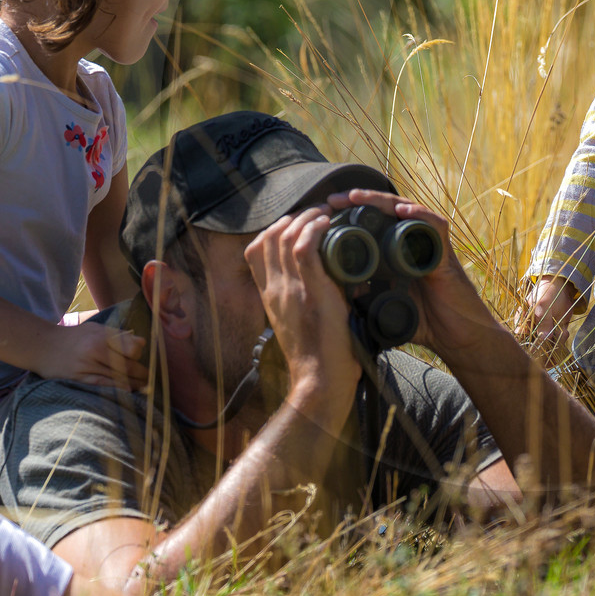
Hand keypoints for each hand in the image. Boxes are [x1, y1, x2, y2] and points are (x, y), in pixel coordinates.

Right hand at [36, 321, 146, 387]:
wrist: (43, 346)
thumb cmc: (74, 337)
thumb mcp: (96, 329)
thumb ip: (119, 336)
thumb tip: (142, 342)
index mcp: (101, 336)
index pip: (131, 348)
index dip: (139, 356)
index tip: (143, 359)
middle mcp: (95, 351)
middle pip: (126, 366)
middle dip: (141, 374)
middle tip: (149, 379)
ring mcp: (86, 367)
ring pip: (117, 378)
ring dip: (133, 384)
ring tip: (144, 388)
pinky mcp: (79, 380)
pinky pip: (102, 386)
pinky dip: (117, 389)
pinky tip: (127, 391)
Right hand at [244, 206, 358, 400]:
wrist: (319, 382)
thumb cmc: (319, 360)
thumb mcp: (303, 325)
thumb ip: (308, 302)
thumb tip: (339, 282)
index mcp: (269, 297)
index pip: (255, 251)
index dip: (275, 229)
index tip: (299, 224)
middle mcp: (273, 290)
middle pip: (268, 237)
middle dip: (293, 217)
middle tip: (317, 213)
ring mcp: (288, 290)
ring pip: (284, 236)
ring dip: (307, 218)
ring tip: (325, 213)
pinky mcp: (309, 291)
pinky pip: (303, 248)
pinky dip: (314, 229)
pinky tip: (327, 224)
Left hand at [327, 189, 502, 358]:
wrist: (457, 337)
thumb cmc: (426, 323)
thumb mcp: (387, 308)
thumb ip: (369, 300)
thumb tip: (340, 296)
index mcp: (398, 252)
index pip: (374, 223)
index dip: (351, 215)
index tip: (326, 213)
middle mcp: (414, 243)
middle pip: (387, 211)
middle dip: (360, 201)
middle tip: (334, 199)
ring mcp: (430, 246)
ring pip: (407, 211)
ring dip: (382, 201)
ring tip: (357, 196)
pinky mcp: (445, 254)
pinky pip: (436, 227)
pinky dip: (421, 216)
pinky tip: (404, 210)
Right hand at [526, 277, 576, 358]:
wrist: (562, 287)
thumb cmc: (547, 292)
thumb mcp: (543, 304)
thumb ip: (543, 320)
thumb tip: (544, 338)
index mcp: (522, 321)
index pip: (520, 338)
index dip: (527, 344)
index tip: (538, 345)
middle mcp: (531, 329)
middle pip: (534, 345)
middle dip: (544, 346)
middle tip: (554, 338)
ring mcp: (543, 332)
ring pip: (546, 346)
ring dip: (555, 343)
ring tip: (562, 332)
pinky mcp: (555, 332)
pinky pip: (557, 342)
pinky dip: (562, 340)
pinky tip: (565, 331)